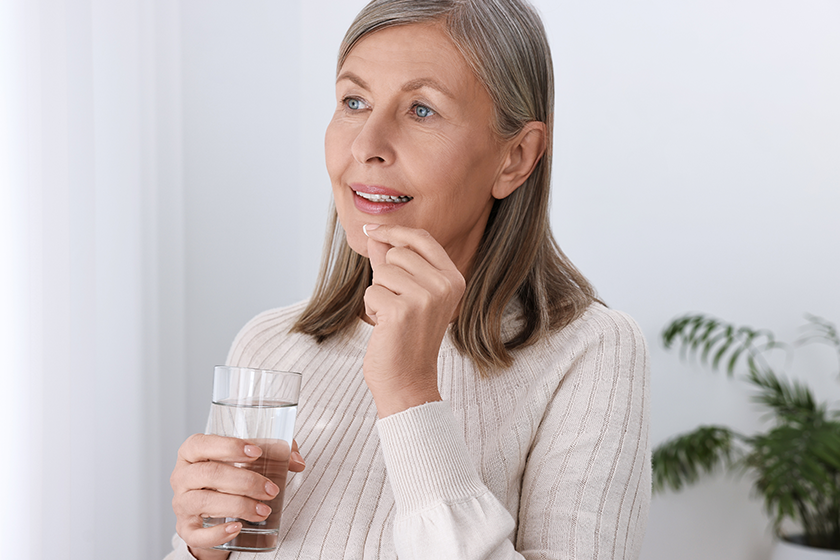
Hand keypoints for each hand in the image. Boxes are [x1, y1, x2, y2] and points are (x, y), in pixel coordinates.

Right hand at [170, 434, 305, 559]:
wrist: (215, 511)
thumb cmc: (231, 476)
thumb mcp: (250, 459)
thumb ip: (276, 452)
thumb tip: (297, 461)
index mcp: (192, 452)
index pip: (201, 444)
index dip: (228, 447)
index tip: (257, 453)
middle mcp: (181, 476)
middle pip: (209, 474)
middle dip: (245, 481)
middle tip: (271, 490)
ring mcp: (181, 504)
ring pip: (204, 502)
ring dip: (239, 505)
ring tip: (264, 510)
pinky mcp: (186, 529)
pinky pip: (196, 534)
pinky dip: (218, 532)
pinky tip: (237, 527)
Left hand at [362, 224, 465, 416]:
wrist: (408, 381)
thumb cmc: (406, 339)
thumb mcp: (407, 294)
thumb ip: (393, 263)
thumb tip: (375, 235)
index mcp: (453, 279)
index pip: (422, 238)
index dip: (394, 231)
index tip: (371, 230)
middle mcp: (445, 285)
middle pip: (396, 253)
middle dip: (385, 277)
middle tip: (396, 305)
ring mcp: (426, 298)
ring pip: (382, 272)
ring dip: (378, 295)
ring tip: (392, 318)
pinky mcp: (403, 310)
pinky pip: (371, 292)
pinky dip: (371, 311)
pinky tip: (386, 328)